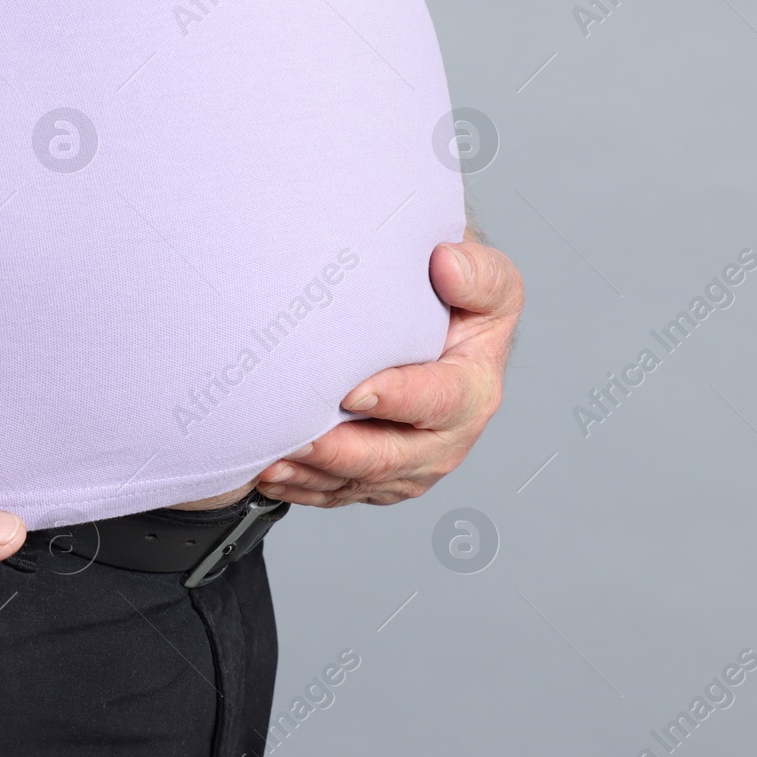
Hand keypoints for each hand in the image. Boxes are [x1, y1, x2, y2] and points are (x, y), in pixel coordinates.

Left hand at [255, 240, 522, 506]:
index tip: (352, 393)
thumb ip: (478, 274)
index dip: (396, 399)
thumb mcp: (486, 281)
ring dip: (313, 475)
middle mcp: (447, 438)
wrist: (441, 327)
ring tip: (271, 463)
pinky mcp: (379, 479)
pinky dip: (302, 487)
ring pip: (358, 483)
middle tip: (297, 440)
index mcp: (473, 390)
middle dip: (341, 453)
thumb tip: (447, 264)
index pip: (438, 401)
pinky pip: (338, 492)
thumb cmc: (459, 302)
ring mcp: (410, 465)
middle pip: (390, 458)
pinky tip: (270, 475)